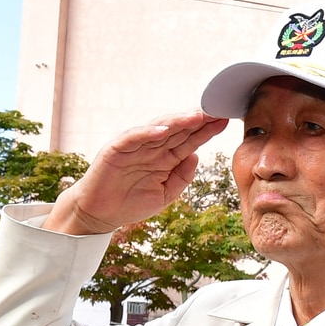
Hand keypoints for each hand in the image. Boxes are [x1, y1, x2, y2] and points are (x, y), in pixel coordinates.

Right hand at [42, 111, 228, 234]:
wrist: (99, 214)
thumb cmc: (131, 202)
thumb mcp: (165, 194)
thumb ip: (182, 176)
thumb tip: (197, 155)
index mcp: (165, 157)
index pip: (189, 140)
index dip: (207, 131)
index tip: (225, 122)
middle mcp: (152, 148)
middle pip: (178, 130)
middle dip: (198, 121)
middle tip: (217, 111)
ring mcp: (135, 147)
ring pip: (158, 128)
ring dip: (177, 122)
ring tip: (196, 116)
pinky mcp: (116, 150)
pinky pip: (133, 138)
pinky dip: (147, 132)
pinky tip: (162, 130)